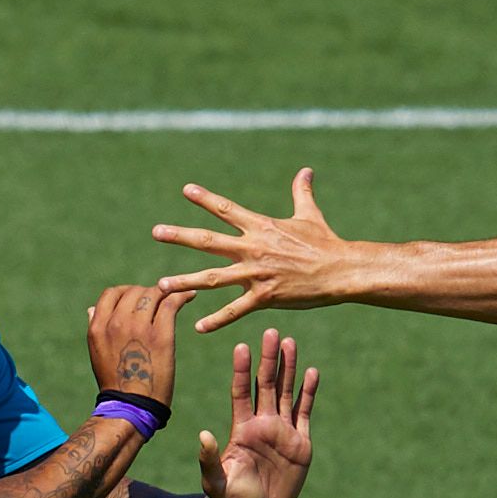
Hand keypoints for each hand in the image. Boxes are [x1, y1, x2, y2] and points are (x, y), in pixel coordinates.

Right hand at [86, 285, 179, 405]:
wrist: (130, 407)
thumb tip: (92, 309)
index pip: (111, 294)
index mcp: (98, 327)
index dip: (126, 292)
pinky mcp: (160, 335)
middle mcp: (116, 323)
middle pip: (134, 292)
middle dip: (147, 293)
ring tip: (176, 296)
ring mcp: (138, 327)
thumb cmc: (115, 382)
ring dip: (165, 293)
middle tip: (159, 301)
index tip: (137, 299)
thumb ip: (96, 326)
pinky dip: (182, 296)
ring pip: (153, 294)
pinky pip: (171, 303)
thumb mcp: (97, 351)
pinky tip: (189, 296)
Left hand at [154, 169, 351, 332]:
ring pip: (212, 279)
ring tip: (161, 285)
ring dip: (184, 282)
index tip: (186, 190)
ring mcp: (256, 274)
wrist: (340, 270)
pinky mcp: (264, 297)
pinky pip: (234, 311)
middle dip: (180, 236)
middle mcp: (253, 248)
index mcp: (261, 227)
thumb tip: (306, 170)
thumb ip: (301, 192)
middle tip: (156, 232)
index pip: (226, 209)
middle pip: (208, 241)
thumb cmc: (325, 242)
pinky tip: (197, 327)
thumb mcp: (310, 215)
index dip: (206, 199)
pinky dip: (216, 320)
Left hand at [198, 328, 317, 497]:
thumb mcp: (215, 482)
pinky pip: (305, 413)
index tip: (241, 346)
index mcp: (242, 430)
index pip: (241, 393)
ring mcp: (282, 432)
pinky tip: (312, 372)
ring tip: (290, 342)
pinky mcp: (300, 444)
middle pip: (265, 385)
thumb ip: (210, 459)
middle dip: (268, 359)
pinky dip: (308, 392)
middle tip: (271, 332)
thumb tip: (203, 435)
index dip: (241, 370)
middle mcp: (262, 425)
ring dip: (289, 368)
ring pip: (286, 393)